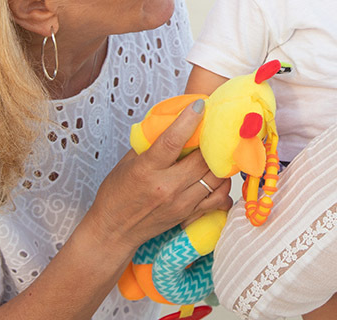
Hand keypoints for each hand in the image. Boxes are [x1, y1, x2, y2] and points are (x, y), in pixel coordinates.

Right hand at [83, 100, 231, 255]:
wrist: (114, 230)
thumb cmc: (117, 194)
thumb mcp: (128, 162)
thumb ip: (151, 143)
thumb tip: (174, 122)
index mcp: (147, 169)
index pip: (172, 141)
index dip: (189, 120)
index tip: (200, 105)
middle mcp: (166, 186)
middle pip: (202, 159)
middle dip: (211, 141)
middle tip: (215, 129)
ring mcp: (180, 203)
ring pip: (215, 178)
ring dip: (219, 163)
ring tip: (217, 152)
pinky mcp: (188, 215)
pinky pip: (217, 198)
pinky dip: (222, 186)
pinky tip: (217, 176)